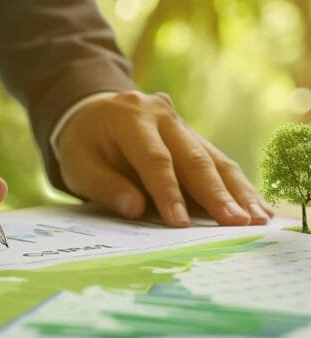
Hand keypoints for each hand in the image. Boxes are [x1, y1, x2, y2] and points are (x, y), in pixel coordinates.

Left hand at [56, 90, 273, 225]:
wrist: (93, 113)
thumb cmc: (83, 143)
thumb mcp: (78, 163)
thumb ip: (105, 185)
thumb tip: (136, 209)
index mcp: (131, 117)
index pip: (154, 158)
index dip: (167, 192)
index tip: (179, 224)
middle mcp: (162, 115)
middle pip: (193, 157)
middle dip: (215, 192)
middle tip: (236, 222)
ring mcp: (182, 124)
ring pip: (213, 158)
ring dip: (237, 191)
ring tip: (258, 219)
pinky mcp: (193, 138)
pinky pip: (217, 161)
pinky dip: (236, 186)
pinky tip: (256, 207)